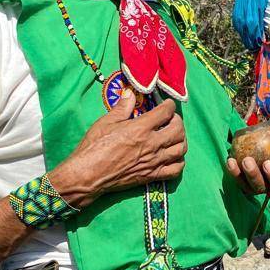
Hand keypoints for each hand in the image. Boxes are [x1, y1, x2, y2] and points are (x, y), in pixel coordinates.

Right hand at [49, 89, 186, 207]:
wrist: (88, 175)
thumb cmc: (94, 147)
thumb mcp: (106, 122)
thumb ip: (122, 108)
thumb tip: (130, 93)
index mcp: (140, 128)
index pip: (165, 112)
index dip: (169, 105)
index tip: (167, 104)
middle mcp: (151, 144)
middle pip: (178, 130)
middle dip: (178, 121)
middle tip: (171, 119)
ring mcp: (154, 161)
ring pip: (181, 149)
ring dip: (181, 140)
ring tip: (174, 136)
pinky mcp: (152, 176)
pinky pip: (176, 169)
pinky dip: (179, 161)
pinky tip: (173, 156)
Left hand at [226, 147, 269, 194]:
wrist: (254, 147)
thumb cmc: (269, 141)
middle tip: (266, 164)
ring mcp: (263, 188)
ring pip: (259, 186)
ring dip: (253, 174)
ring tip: (246, 161)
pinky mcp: (249, 189)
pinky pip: (241, 183)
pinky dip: (236, 172)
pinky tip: (231, 161)